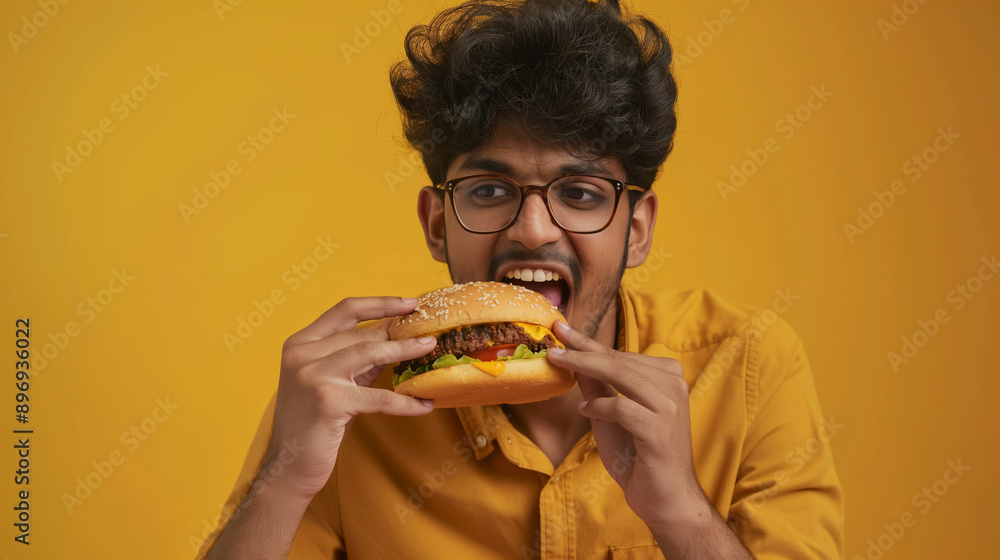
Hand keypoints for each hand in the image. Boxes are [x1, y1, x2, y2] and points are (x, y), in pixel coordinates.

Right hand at [265, 296, 437, 498]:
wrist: (289, 466)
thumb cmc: (314, 422)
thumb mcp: (333, 380)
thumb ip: (356, 356)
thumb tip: (395, 333)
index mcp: (300, 343)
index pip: (345, 310)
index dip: (380, 303)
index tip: (409, 303)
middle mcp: (302, 354)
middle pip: (362, 334)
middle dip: (399, 334)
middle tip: (428, 335)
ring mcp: (313, 376)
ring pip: (371, 352)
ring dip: (406, 351)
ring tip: (430, 349)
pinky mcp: (329, 402)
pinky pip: (379, 397)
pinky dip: (406, 401)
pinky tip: (424, 404)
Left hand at [546, 320, 704, 526]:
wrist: (664, 499)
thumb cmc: (639, 457)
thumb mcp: (610, 417)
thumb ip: (597, 388)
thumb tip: (573, 360)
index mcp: (666, 378)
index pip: (621, 355)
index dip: (589, 342)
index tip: (562, 327)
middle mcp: (673, 387)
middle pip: (620, 361)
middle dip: (583, 349)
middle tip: (554, 339)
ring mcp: (670, 407)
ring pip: (623, 375)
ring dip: (585, 367)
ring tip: (558, 362)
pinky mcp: (660, 430)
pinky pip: (622, 408)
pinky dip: (599, 406)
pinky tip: (585, 410)